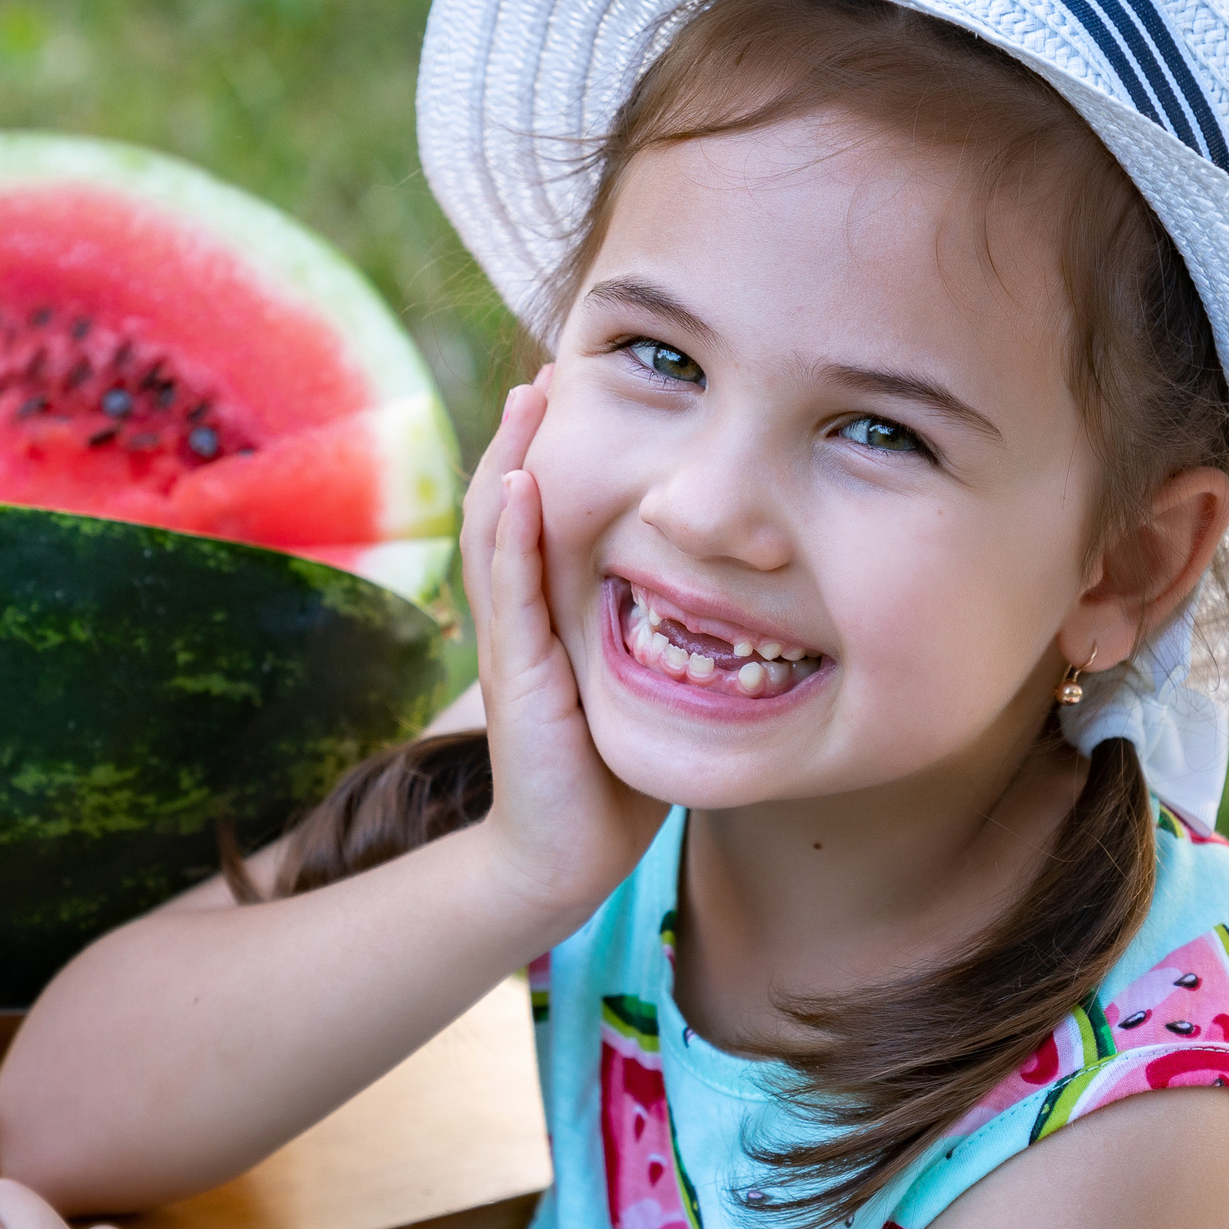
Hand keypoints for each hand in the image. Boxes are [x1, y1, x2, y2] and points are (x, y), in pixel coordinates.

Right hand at [460, 369, 664, 926]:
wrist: (566, 859)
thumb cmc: (610, 782)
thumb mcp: (641, 690)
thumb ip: (663, 641)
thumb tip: (731, 598)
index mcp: (546, 620)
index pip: (540, 519)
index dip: (551, 454)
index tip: (577, 392)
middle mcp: (520, 622)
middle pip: (507, 507)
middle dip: (524, 436)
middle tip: (549, 369)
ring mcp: (514, 647)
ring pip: (497, 535)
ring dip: (509, 460)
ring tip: (529, 398)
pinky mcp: (521, 679)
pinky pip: (511, 593)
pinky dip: (512, 535)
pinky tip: (520, 485)